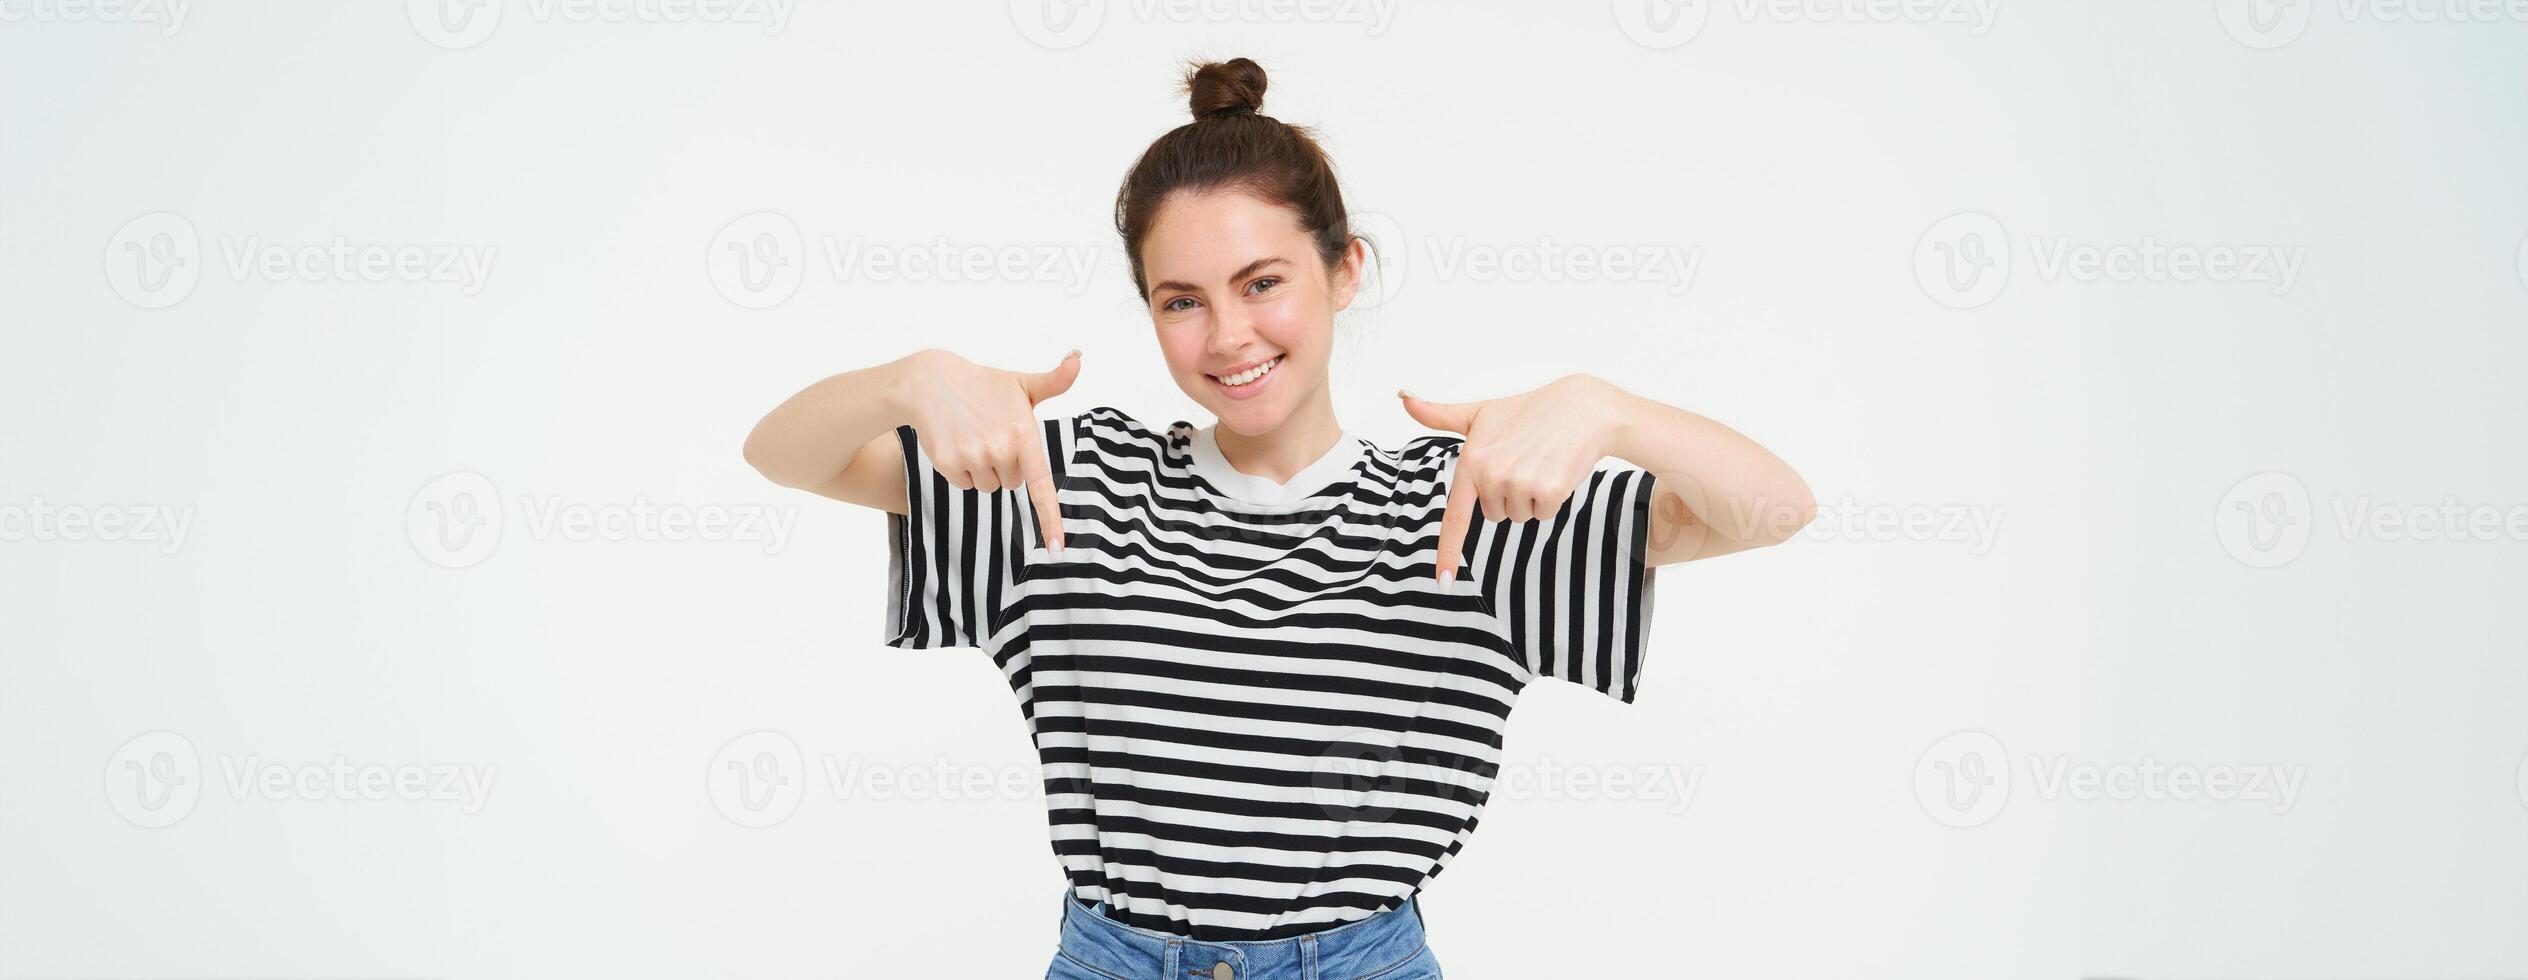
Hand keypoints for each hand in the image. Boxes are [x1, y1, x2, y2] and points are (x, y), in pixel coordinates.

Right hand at [895, 347, 1080, 552]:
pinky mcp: (947, 463)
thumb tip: (1078, 357)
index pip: (1041, 484)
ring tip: (973, 436)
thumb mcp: (1020, 384)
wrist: (930, 381)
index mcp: (1024, 433)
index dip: (1050, 518)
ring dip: (983, 469)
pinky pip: (964, 485)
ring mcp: (972, 457)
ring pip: (988, 487)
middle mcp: (1000, 448)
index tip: (1056, 547)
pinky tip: (956, 442)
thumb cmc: (982, 385)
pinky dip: (961, 470)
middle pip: (1012, 483)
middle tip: (991, 434)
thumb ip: (1055, 380)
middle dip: (1005, 465)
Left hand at [1400, 374, 1628, 584]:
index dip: (1447, 553)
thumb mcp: (1480, 412)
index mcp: (1471, 462)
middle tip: (1522, 461)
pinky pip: (1543, 514)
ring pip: (1519, 516)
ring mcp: (1520, 484)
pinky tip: (1555, 470)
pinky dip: (1551, 498)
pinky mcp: (1549, 491)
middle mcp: (1491, 476)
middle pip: (1494, 515)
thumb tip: (1402, 396)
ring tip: (1539, 462)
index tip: (1442, 582)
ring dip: (1530, 497)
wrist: (1581, 408)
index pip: (1454, 517)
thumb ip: (1439, 414)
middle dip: (1507, 494)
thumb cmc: (1529, 410)